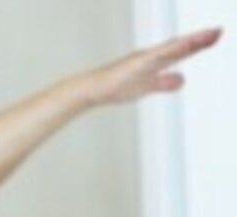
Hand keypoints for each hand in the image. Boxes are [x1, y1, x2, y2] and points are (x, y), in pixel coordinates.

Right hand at [77, 28, 221, 106]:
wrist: (92, 89)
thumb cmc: (114, 87)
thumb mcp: (147, 87)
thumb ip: (165, 82)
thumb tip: (182, 78)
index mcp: (154, 61)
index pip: (181, 51)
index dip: (198, 44)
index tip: (215, 36)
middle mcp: (151, 56)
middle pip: (180, 46)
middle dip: (200, 40)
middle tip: (218, 32)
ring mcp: (144, 58)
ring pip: (172, 48)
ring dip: (191, 42)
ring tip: (210, 35)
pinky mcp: (137, 63)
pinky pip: (159, 55)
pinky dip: (172, 50)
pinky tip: (184, 45)